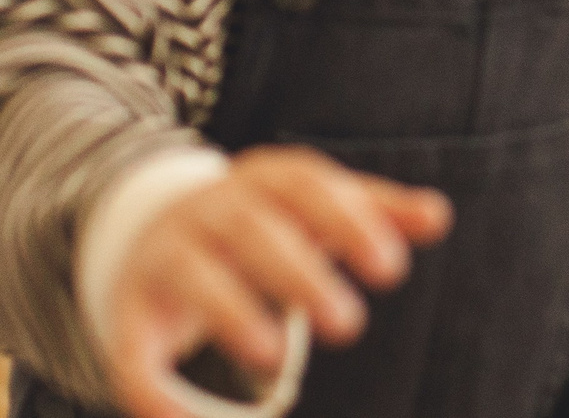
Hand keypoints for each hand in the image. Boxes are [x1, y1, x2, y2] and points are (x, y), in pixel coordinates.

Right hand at [102, 146, 451, 417]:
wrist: (150, 224)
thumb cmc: (260, 219)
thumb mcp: (313, 206)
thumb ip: (375, 210)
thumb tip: (439, 216)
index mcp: (261, 181)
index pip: (308, 187)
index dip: (350, 222)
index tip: (393, 268)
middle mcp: (210, 211)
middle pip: (253, 230)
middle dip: (299, 274)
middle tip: (349, 324)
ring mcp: (165, 256)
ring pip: (193, 276)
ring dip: (232, 314)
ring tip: (276, 359)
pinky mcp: (128, 311)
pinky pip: (132, 347)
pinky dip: (153, 387)